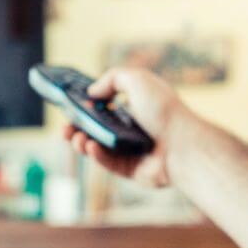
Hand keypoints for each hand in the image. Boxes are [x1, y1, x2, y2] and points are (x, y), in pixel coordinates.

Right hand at [64, 67, 191, 187]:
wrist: (182, 144)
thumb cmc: (164, 110)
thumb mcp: (138, 79)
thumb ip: (112, 78)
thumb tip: (92, 92)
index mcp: (133, 107)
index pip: (104, 106)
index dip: (86, 106)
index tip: (71, 106)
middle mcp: (131, 128)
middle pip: (96, 129)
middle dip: (76, 128)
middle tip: (65, 128)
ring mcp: (130, 150)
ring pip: (98, 148)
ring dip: (81, 142)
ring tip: (76, 138)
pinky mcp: (130, 169)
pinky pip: (108, 163)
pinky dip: (96, 155)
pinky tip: (90, 147)